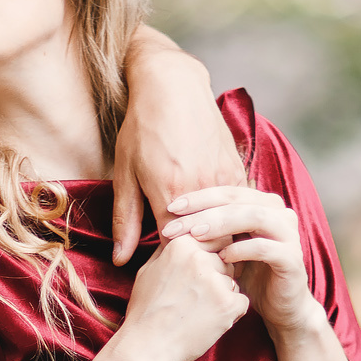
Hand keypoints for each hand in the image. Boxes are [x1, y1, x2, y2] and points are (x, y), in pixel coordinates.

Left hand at [113, 30, 245, 265]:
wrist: (173, 86)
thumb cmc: (143, 128)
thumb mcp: (126, 175)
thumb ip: (126, 221)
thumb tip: (121, 260)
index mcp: (171, 196)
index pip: (182, 252)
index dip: (178, 266)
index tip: (172, 274)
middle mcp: (203, 190)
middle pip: (211, 244)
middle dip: (204, 260)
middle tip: (193, 270)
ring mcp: (225, 179)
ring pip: (230, 228)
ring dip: (220, 241)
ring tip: (207, 250)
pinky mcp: (238, 169)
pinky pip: (239, 207)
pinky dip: (229, 221)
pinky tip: (217, 224)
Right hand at [113, 235, 248, 360]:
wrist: (146, 347)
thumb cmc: (145, 310)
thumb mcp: (149, 270)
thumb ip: (169, 248)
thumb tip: (184, 234)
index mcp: (181, 244)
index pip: (214, 236)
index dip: (211, 254)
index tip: (201, 271)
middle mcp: (200, 258)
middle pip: (226, 259)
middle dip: (217, 275)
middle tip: (196, 297)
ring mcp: (216, 281)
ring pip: (233, 281)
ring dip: (223, 294)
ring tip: (197, 311)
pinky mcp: (228, 304)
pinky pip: (241, 301)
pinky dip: (230, 312)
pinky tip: (207, 321)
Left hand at [158, 186, 316, 334]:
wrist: (279, 307)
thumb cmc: (248, 275)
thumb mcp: (225, 246)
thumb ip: (210, 228)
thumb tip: (171, 212)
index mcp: (263, 204)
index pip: (227, 191)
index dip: (198, 197)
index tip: (170, 208)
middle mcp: (280, 213)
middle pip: (238, 200)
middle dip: (203, 210)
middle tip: (175, 224)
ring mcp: (290, 234)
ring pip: (254, 217)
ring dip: (221, 224)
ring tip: (195, 236)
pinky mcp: (293, 259)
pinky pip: (266, 248)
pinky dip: (242, 250)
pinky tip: (222, 258)